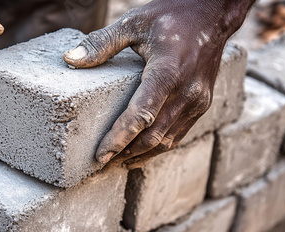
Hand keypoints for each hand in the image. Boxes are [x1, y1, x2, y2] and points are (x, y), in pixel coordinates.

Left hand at [64, 0, 253, 167]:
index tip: (100, 155)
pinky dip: (158, 146)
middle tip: (102, 163)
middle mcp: (186, 92)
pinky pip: (178, 134)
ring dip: (141, 154)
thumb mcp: (134, 22)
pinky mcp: (202, 104)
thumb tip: (71, 59)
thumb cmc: (173, 15)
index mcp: (168, 72)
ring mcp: (197, 101)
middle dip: (126, 153)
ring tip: (118, 162)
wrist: (213, 12)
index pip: (140, 116)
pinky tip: (141, 150)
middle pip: (152, 136)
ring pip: (167, 141)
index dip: (118, 139)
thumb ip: (102, 42)